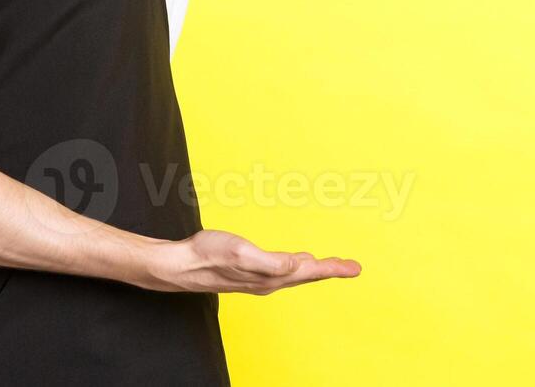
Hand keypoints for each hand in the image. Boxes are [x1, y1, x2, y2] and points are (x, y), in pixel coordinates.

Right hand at [137, 229, 361, 294]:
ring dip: (315, 270)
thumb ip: (272, 262)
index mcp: (270, 277)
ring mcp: (258, 280)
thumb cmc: (208, 256)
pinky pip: (282, 273)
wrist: (180, 265)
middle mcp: (268, 281)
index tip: (354, 267)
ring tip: (331, 266)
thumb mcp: (242, 253)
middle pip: (307, 276)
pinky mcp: (249, 274)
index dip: (333, 268)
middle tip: (352, 267)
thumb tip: (299, 265)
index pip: (309, 272)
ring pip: (295, 275)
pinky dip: (296, 268)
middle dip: (330, 270)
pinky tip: (296, 263)